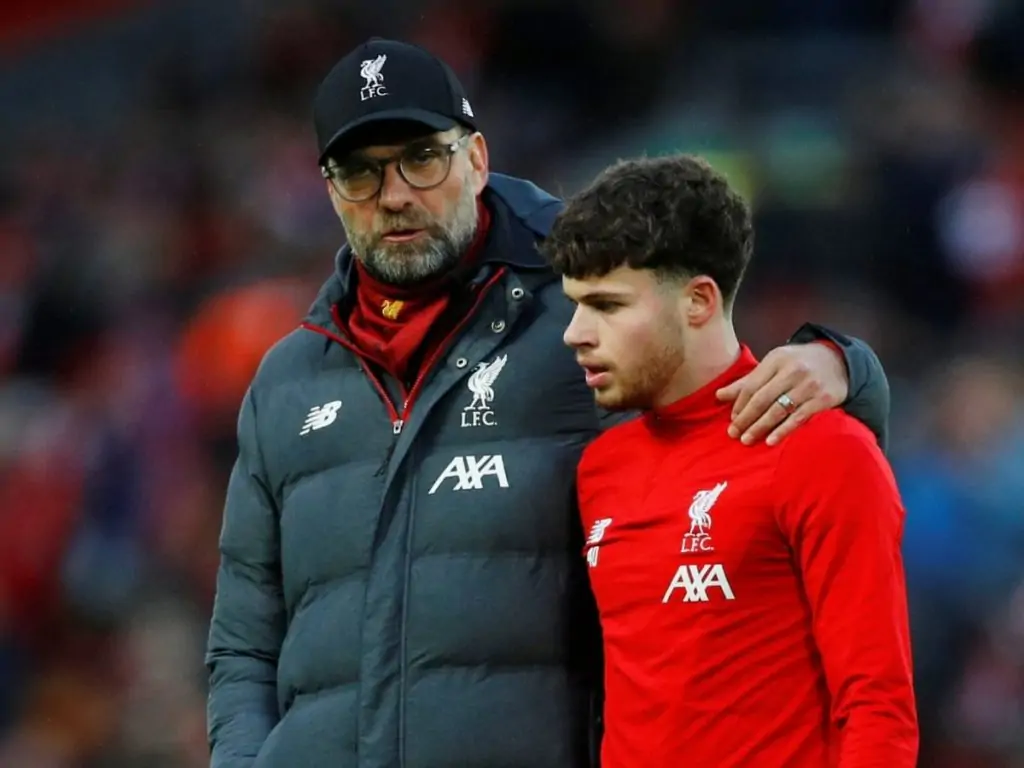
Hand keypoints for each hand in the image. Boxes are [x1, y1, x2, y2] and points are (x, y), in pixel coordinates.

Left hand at [716, 342, 847, 445]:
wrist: (839, 361)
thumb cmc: (798, 364)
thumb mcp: (774, 365)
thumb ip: (748, 381)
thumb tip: (719, 395)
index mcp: (776, 359)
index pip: (752, 385)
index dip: (740, 404)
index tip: (732, 419)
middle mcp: (792, 371)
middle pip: (762, 398)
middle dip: (746, 418)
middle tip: (734, 434)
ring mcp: (809, 386)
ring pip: (778, 410)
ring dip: (760, 427)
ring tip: (747, 439)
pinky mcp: (823, 399)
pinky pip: (799, 418)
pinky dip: (783, 430)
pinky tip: (771, 441)